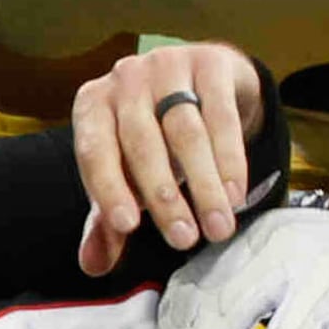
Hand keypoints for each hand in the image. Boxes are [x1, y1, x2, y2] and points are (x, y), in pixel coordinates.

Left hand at [73, 42, 267, 273]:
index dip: (108, 189)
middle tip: (184, 240)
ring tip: (217, 227)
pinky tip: (235, 193)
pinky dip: (229, 159)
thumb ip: (109, 219)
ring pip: (185, 131)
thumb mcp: (127, 173)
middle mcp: (125, 79)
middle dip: (164, 197)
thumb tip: (93, 266)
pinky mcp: (210, 62)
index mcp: (93, 105)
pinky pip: (220, 115)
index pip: (93, 150)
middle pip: (142, 143)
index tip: (128, 228)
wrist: (203, 81)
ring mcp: (168, 64)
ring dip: (204, 185)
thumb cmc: (155, 135)